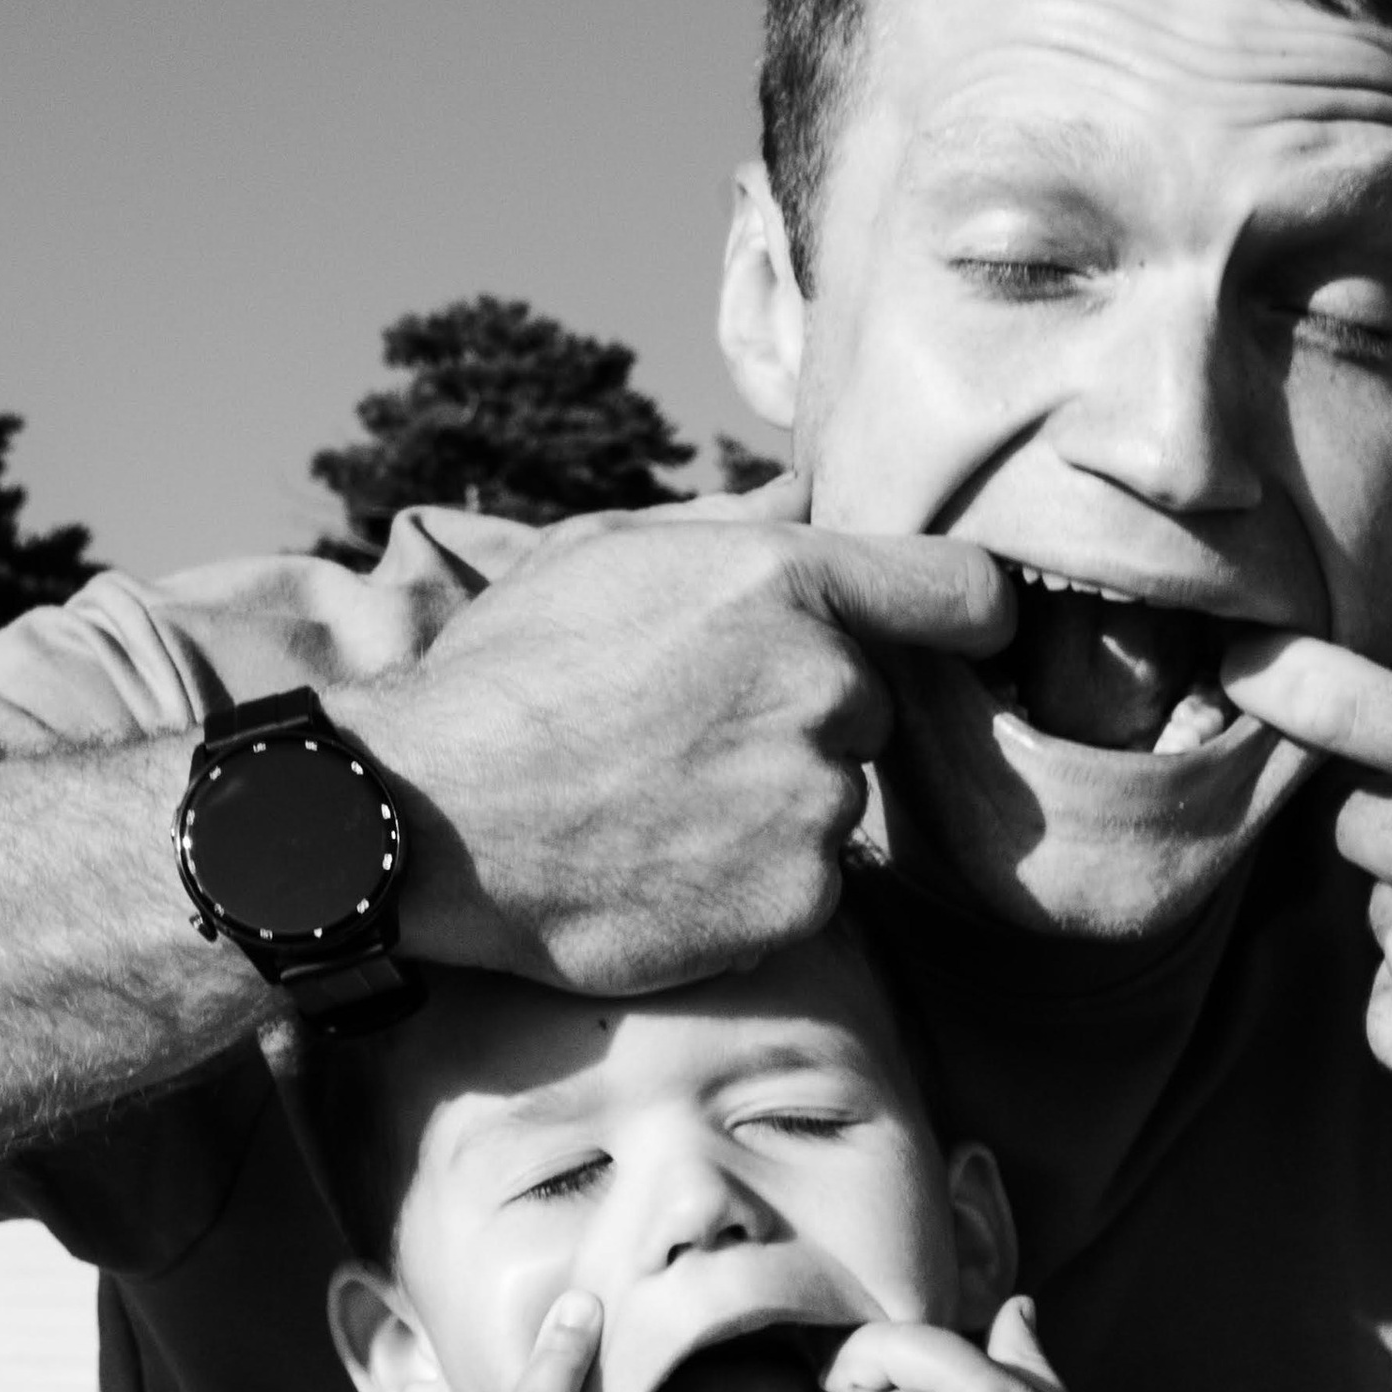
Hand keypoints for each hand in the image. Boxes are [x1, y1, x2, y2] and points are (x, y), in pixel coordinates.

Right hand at [356, 494, 1013, 992]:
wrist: (425, 823)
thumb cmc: (503, 677)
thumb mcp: (601, 555)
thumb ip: (728, 524)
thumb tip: (807, 488)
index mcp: (787, 581)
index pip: (964, 592)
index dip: (966, 617)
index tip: (957, 638)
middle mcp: (823, 686)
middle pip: (875, 709)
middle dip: (808, 720)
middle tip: (695, 737)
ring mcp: (815, 801)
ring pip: (837, 803)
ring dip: (776, 808)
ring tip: (661, 807)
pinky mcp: (796, 902)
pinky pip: (808, 891)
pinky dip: (752, 887)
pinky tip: (664, 867)